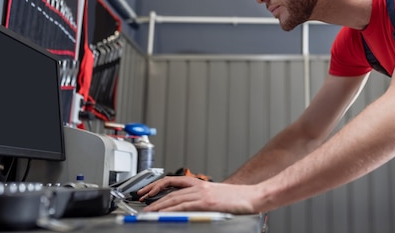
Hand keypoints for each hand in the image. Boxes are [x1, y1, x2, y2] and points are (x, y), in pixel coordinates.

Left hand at [137, 176, 259, 213]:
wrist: (254, 197)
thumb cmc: (239, 199)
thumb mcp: (216, 197)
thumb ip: (202, 200)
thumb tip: (190, 208)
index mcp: (201, 184)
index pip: (173, 181)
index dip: (158, 185)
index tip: (147, 191)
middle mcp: (199, 186)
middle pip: (170, 189)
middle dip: (152, 195)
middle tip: (140, 201)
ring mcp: (202, 194)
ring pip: (174, 198)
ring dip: (158, 205)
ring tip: (147, 212)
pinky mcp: (206, 202)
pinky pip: (184, 205)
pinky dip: (172, 209)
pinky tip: (164, 213)